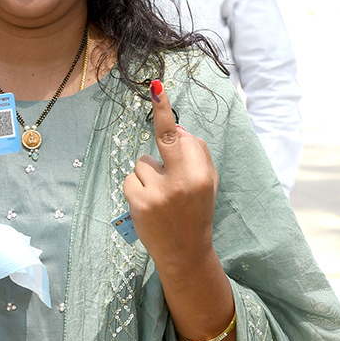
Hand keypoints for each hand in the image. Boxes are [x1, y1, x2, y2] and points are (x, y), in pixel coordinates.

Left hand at [123, 80, 217, 275]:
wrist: (184, 252)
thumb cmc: (197, 211)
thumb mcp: (208, 183)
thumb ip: (196, 155)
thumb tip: (176, 128)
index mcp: (200, 175)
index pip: (183, 137)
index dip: (166, 112)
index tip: (157, 88)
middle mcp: (180, 182)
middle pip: (165, 138)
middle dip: (160, 112)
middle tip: (156, 88)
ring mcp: (157, 193)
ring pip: (143, 162)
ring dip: (149, 173)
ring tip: (161, 194)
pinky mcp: (138, 203)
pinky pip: (131, 179)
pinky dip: (137, 187)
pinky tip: (149, 202)